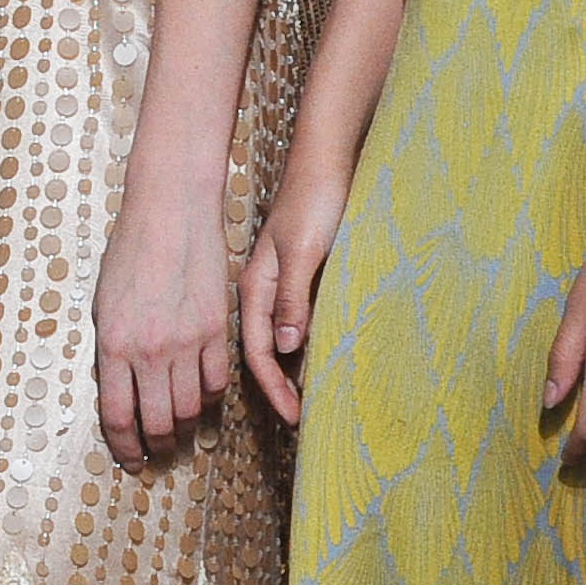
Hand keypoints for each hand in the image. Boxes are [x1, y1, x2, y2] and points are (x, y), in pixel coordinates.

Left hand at [94, 175, 239, 466]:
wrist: (169, 214)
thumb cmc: (129, 252)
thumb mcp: (104, 305)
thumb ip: (112, 349)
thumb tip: (119, 386)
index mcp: (113, 345)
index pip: (118, 417)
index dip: (124, 447)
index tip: (130, 460)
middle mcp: (149, 351)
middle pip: (156, 422)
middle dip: (155, 445)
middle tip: (156, 452)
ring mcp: (186, 343)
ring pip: (188, 409)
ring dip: (183, 427)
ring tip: (178, 432)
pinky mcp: (215, 332)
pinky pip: (217, 382)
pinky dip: (209, 399)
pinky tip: (202, 399)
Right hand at [239, 145, 347, 427]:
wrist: (327, 164)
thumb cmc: (315, 203)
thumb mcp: (304, 252)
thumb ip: (294, 298)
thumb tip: (285, 347)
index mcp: (258, 287)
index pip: (258, 351)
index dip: (274, 387)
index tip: (294, 418)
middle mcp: (267, 291)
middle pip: (267, 351)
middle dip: (281, 388)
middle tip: (303, 421)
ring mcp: (285, 286)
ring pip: (284, 340)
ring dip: (296, 371)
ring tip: (314, 400)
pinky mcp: (305, 279)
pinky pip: (301, 324)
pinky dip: (310, 348)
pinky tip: (324, 359)